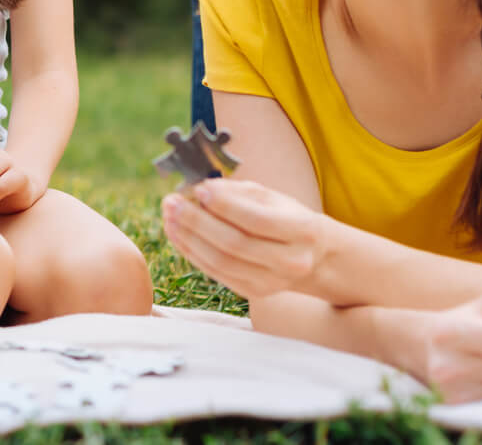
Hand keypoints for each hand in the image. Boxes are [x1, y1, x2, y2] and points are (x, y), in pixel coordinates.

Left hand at [160, 178, 327, 298]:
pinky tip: (178, 234)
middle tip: (171, 202)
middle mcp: (292, 261)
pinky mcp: (255, 293)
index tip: (198, 189)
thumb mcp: (271, 197)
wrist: (312, 256)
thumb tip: (202, 189)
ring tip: (169, 217)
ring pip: (222, 262)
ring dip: (189, 239)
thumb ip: (238, 192)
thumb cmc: (285, 217)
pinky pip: (217, 274)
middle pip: (235, 244)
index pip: (257, 220)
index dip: (224, 205)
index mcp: (303, 231)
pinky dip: (193, 253)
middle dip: (197, 222)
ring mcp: (273, 282)